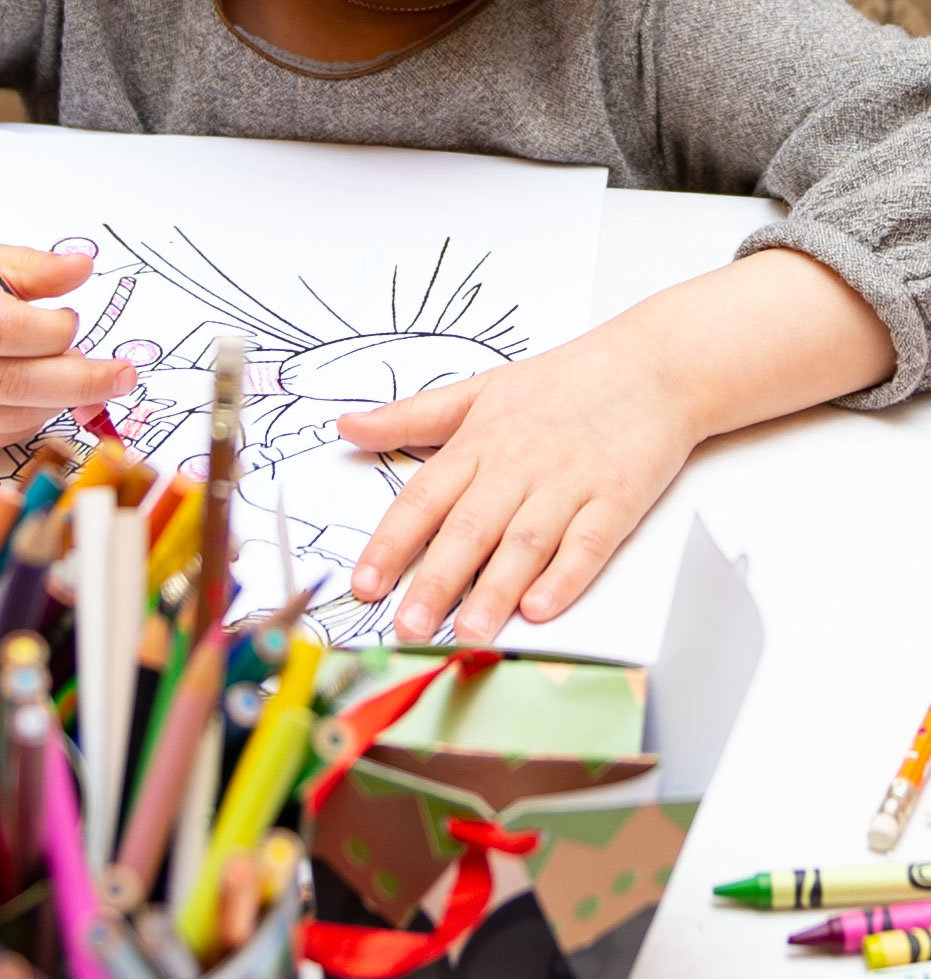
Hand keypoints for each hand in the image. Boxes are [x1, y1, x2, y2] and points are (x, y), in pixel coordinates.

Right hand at [0, 217, 135, 452]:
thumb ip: (31, 267)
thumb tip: (82, 268)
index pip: (1, 328)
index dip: (52, 331)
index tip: (76, 322)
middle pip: (13, 382)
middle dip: (81, 381)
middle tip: (124, 374)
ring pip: (15, 413)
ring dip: (61, 396)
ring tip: (78, 371)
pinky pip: (4, 433)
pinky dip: (36, 413)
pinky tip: (40, 389)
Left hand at [339, 322, 696, 641]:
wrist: (652, 363)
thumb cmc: (562, 381)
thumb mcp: (480, 388)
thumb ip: (411, 415)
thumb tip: (346, 427)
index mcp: (479, 441)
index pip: (424, 497)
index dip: (392, 543)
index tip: (364, 585)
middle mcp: (519, 465)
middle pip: (470, 528)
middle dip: (436, 581)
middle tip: (407, 628)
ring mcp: (570, 482)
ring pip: (524, 543)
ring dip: (494, 591)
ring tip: (468, 635)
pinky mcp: (618, 498)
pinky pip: (588, 543)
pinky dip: (565, 576)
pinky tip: (541, 608)